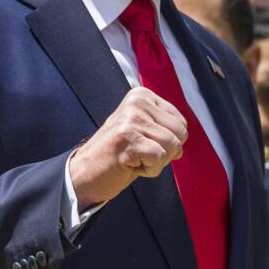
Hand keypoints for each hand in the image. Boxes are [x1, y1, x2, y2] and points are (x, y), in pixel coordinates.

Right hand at [69, 86, 187, 210]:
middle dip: (165, 152)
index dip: (167, 141)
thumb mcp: (141, 129)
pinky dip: (149, 170)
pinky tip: (130, 165)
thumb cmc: (117, 154)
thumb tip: (184, 138)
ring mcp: (131, 120)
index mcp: (142, 95)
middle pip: (180, 134)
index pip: (180, 122)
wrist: (84, 172)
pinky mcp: (128, 139)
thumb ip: (164, 126)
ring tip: (133, 157)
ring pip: (172, 146)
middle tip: (138, 153)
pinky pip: (159, 159)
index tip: (142, 143)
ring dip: (156, 162)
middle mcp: (137, 103)